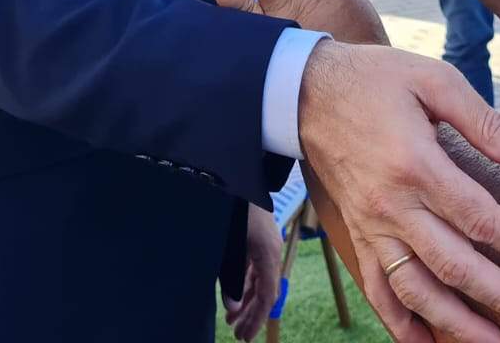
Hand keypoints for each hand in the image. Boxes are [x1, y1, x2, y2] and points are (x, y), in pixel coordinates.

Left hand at [223, 206, 281, 341]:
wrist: (232, 173)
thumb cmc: (231, 206)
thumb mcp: (228, 245)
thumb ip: (229, 278)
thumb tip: (232, 307)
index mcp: (268, 252)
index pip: (267, 294)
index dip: (257, 318)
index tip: (245, 337)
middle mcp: (271, 250)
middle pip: (265, 290)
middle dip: (251, 314)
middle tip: (237, 334)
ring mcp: (265, 243)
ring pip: (259, 280)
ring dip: (246, 300)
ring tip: (232, 319)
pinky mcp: (258, 237)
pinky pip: (254, 268)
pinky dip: (245, 284)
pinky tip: (235, 295)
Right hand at [298, 42, 499, 342]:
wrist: (305, 91)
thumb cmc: (377, 79)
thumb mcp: (433, 80)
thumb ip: (483, 120)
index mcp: (416, 164)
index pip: (478, 219)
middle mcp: (392, 205)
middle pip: (453, 266)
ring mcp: (371, 225)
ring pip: (416, 289)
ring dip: (456, 324)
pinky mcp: (356, 233)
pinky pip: (377, 288)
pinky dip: (399, 323)